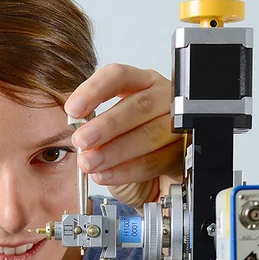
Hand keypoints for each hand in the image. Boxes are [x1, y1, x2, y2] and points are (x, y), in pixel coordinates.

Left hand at [64, 64, 180, 210]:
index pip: (119, 76)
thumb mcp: (108, 135)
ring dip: (115, 151)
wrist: (154, 183)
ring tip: (90, 163)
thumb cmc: (130, 152)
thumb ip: (93, 129)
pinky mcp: (185, 152)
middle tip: (82, 140)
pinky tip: (106, 175)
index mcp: (142, 84)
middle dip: (107, 125)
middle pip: (138, 105)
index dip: (94, 90)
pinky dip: (127, 171)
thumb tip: (76, 133)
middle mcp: (162, 99)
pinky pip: (156, 161)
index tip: (73, 109)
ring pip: (149, 134)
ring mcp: (179, 124)